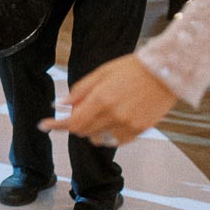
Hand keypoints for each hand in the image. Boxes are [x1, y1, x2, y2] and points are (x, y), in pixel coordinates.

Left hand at [39, 54, 177, 146]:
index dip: (55, 125)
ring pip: (98, 138)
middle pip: (82, 131)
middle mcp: (113, 116)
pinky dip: (107, 134)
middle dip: (74, 122)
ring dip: (90, 130)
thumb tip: (61, 104)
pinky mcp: (140, 131)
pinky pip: (115, 141)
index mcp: (101, 99)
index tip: (43, 125)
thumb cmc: (132, 68)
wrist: (166, 72)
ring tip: (98, 113)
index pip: (72, 121)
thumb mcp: (101, 73)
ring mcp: (128, 126)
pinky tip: (111, 120)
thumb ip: (80, 90)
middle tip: (78, 109)